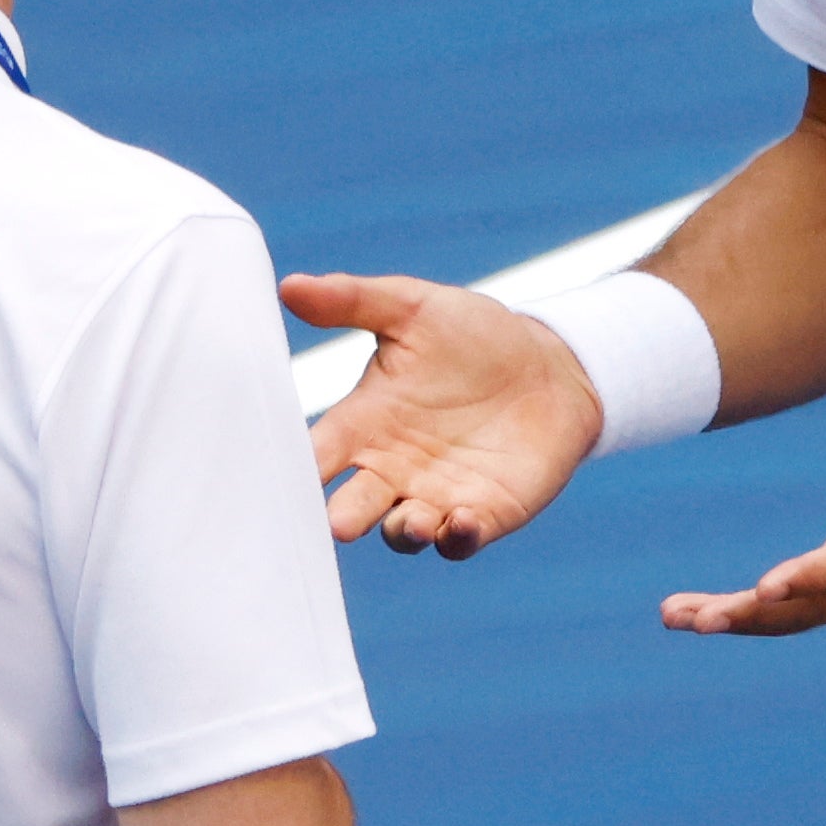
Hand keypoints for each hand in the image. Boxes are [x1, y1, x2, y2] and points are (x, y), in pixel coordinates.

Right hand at [281, 272, 602, 557]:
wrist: (549, 365)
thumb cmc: (472, 335)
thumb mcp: (412, 308)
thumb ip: (352, 301)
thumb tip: (290, 285)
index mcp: (363, 423)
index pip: (316, 453)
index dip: (295, 469)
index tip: (275, 480)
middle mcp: (390, 468)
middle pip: (351, 505)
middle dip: (342, 518)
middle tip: (337, 524)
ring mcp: (435, 495)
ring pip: (403, 530)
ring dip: (403, 531)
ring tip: (411, 519)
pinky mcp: (482, 513)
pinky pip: (460, 540)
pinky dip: (457, 537)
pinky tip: (461, 521)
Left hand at [661, 361, 825, 636]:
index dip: (809, 577)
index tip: (767, 589)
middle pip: (806, 606)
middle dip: (750, 615)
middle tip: (697, 618)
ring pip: (794, 618)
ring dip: (737, 620)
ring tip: (678, 616)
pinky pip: (796, 615)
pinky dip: (751, 618)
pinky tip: (704, 615)